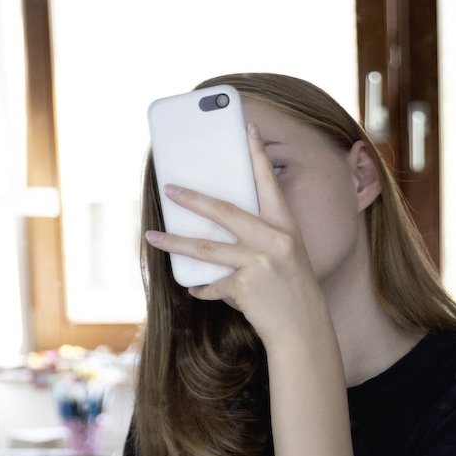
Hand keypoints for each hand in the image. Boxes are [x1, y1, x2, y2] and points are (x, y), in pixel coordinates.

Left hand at [143, 122, 327, 348]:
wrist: (304, 328)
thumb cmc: (291, 289)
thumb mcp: (285, 255)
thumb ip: (258, 237)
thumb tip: (213, 224)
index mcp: (287, 226)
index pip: (268, 183)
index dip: (257, 153)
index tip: (246, 126)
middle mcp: (275, 239)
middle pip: (225, 211)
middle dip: (193, 198)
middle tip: (168, 188)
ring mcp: (260, 262)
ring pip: (206, 248)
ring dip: (174, 242)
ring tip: (151, 237)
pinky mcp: (246, 286)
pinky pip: (212, 284)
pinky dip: (202, 287)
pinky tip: (195, 288)